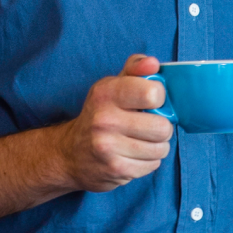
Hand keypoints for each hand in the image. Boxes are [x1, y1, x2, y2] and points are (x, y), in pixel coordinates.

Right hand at [55, 55, 172, 191]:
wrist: (70, 154)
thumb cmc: (100, 115)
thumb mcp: (112, 86)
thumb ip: (135, 69)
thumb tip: (153, 63)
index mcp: (105, 92)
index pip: (152, 93)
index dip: (160, 98)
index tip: (151, 101)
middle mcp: (104, 119)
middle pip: (162, 127)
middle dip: (162, 127)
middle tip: (149, 126)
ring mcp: (108, 147)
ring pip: (161, 148)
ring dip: (157, 146)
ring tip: (141, 141)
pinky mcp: (115, 169)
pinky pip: (153, 165)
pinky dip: (148, 161)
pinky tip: (133, 155)